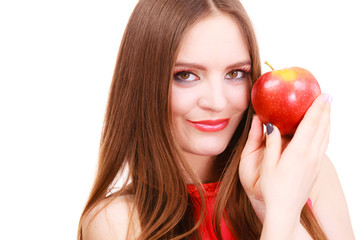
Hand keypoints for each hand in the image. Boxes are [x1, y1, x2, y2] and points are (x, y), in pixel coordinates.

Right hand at [239, 94, 330, 222]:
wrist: (285, 209)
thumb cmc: (273, 189)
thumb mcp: (268, 165)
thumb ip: (271, 143)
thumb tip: (271, 125)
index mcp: (298, 152)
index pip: (311, 124)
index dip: (317, 108)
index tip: (322, 95)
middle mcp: (311, 156)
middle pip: (322, 128)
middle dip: (325, 110)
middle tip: (327, 96)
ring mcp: (316, 162)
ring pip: (326, 136)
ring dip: (328, 121)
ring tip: (327, 109)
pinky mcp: (316, 168)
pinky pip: (324, 145)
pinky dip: (326, 133)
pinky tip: (323, 130)